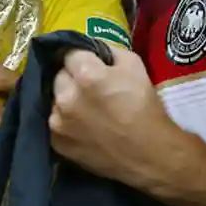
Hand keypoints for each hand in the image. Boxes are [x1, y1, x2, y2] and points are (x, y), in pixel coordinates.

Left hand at [49, 47, 182, 188]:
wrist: (150, 156)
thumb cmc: (144, 106)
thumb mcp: (133, 64)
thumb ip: (108, 50)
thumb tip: (92, 49)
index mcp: (85, 75)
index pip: (70, 53)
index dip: (82, 57)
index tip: (91, 64)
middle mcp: (66, 97)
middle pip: (59, 75)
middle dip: (72, 77)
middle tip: (90, 86)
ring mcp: (58, 122)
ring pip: (55, 99)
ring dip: (67, 99)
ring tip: (87, 108)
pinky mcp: (57, 143)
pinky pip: (55, 122)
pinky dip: (65, 121)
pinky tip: (83, 125)